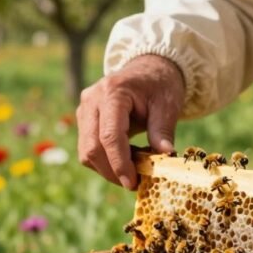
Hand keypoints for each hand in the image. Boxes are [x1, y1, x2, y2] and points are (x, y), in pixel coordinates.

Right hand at [77, 55, 184, 189]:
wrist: (148, 70)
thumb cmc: (159, 85)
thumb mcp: (168, 104)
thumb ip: (163, 130)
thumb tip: (165, 156)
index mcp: (113, 92)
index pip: (109, 136)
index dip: (120, 163)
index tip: (133, 183)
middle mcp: (92, 100)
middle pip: (92, 147)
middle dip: (112, 171)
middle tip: (135, 183)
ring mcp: (84, 110)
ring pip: (87, 151)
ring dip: (108, 168)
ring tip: (135, 168)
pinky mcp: (84, 120)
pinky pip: (89, 148)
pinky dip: (106, 160)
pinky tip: (127, 159)